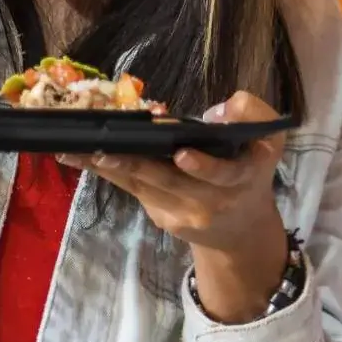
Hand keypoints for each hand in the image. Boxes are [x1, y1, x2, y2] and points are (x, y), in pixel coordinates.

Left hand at [63, 91, 285, 253]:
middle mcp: (212, 200)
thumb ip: (252, 115)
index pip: (224, 173)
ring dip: (107, 167)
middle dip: (136, 165)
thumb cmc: (251, 168)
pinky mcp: (163, 218)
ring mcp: (184, 213)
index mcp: (244, 176)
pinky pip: (134, 190)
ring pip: (142, 185)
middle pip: (170, 182)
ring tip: (73, 152)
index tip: (182, 154)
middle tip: (104, 150)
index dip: (204, 166)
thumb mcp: (268, 139)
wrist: (241, 230)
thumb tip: (216, 112)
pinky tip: (80, 158)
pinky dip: (108, 172)